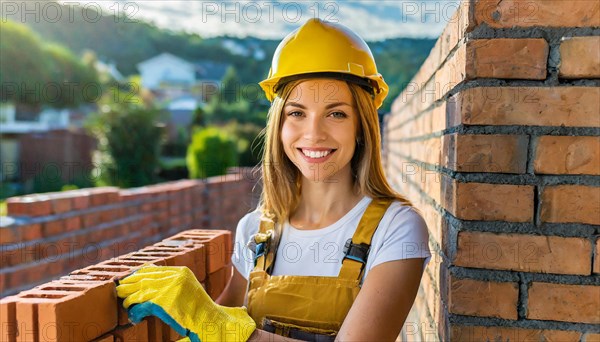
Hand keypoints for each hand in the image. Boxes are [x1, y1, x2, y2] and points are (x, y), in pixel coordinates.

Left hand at [116, 266, 255, 341]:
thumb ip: (172, 282)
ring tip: (126, 305)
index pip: (152, 269)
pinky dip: (136, 312)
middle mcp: (175, 277)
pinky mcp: (164, 303)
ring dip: (130, 299)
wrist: (209, 321)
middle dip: (130, 284)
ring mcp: (169, 289)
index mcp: (181, 271)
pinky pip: (142, 306)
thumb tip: (148, 282)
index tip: (129, 279)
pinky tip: (134, 317)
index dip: (138, 274)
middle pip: (144, 278)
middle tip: (120, 290)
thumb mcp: (187, 288)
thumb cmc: (198, 309)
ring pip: (140, 291)